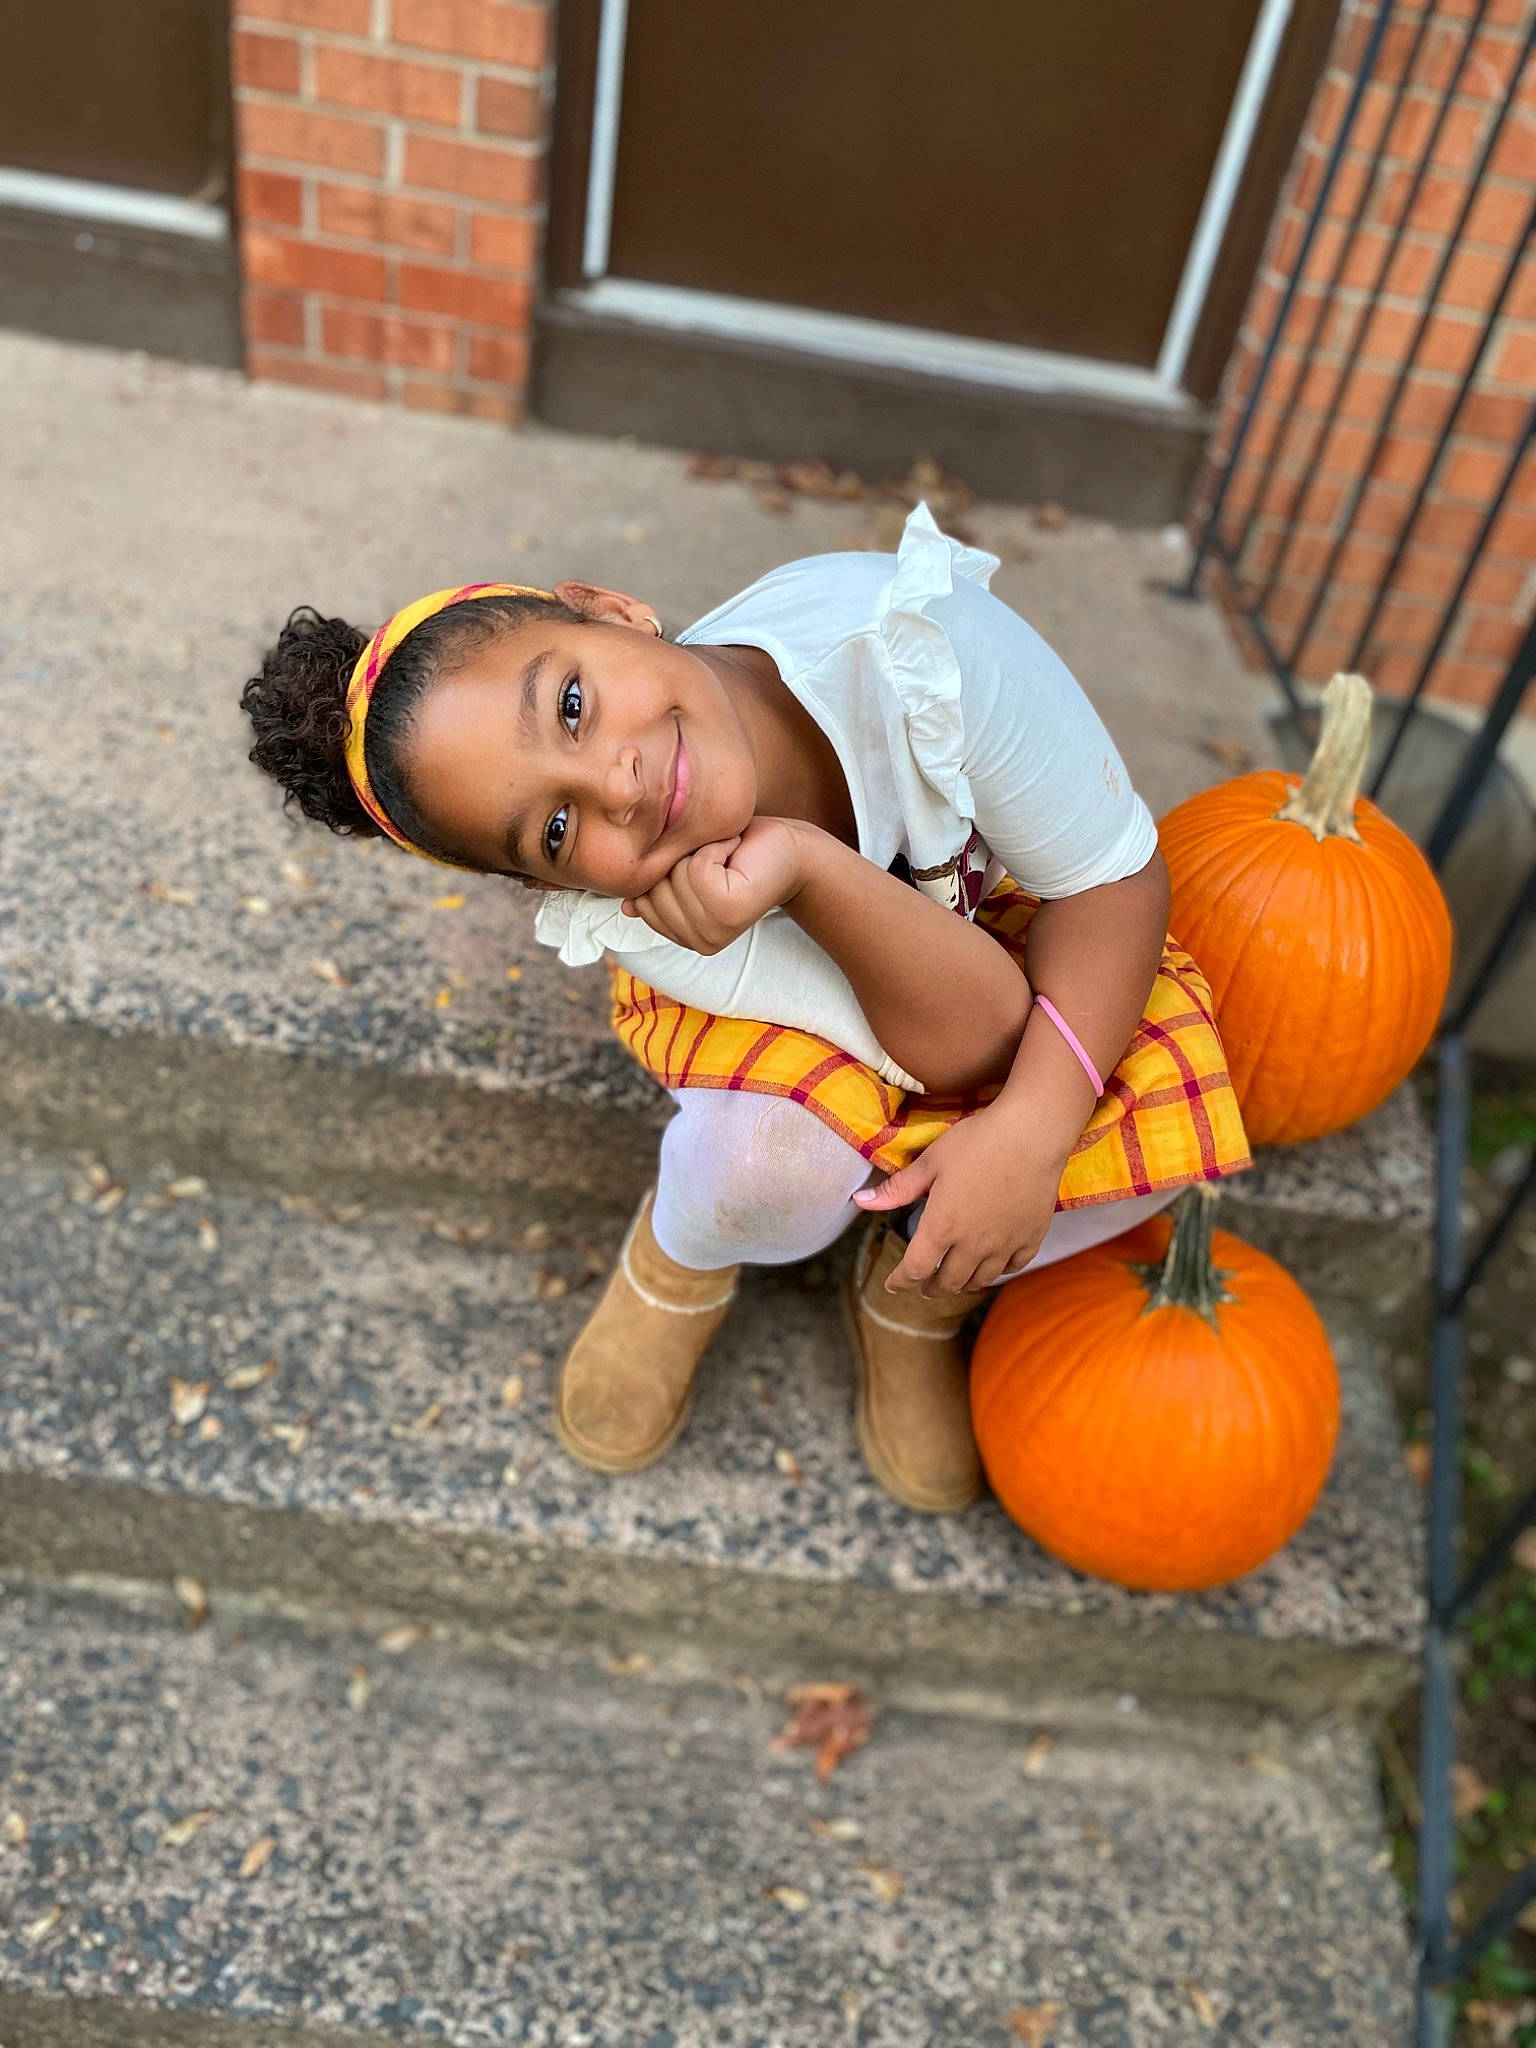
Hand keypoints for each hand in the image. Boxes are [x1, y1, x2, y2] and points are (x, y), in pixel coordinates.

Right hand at [621, 816, 808, 954]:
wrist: (790, 852)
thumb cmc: (740, 855)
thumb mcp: (689, 870)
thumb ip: (659, 889)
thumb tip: (627, 906)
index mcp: (684, 938)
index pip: (640, 900)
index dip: (664, 868)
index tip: (698, 863)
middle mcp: (698, 943)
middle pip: (654, 887)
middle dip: (680, 859)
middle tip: (716, 860)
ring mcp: (713, 932)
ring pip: (675, 876)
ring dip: (700, 851)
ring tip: (727, 857)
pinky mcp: (728, 911)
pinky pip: (697, 868)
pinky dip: (715, 848)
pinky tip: (735, 852)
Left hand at [853, 1101, 1065, 1294]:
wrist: (1033, 1133)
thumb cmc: (977, 1142)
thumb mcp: (930, 1162)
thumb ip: (897, 1189)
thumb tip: (859, 1202)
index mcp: (942, 1227)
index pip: (915, 1271)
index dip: (900, 1282)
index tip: (893, 1286)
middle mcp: (973, 1245)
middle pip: (948, 1283)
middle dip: (930, 1288)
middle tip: (924, 1286)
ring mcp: (1005, 1244)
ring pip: (979, 1281)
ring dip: (962, 1283)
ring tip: (955, 1278)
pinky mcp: (1031, 1238)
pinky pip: (1012, 1268)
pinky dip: (997, 1272)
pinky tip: (992, 1265)